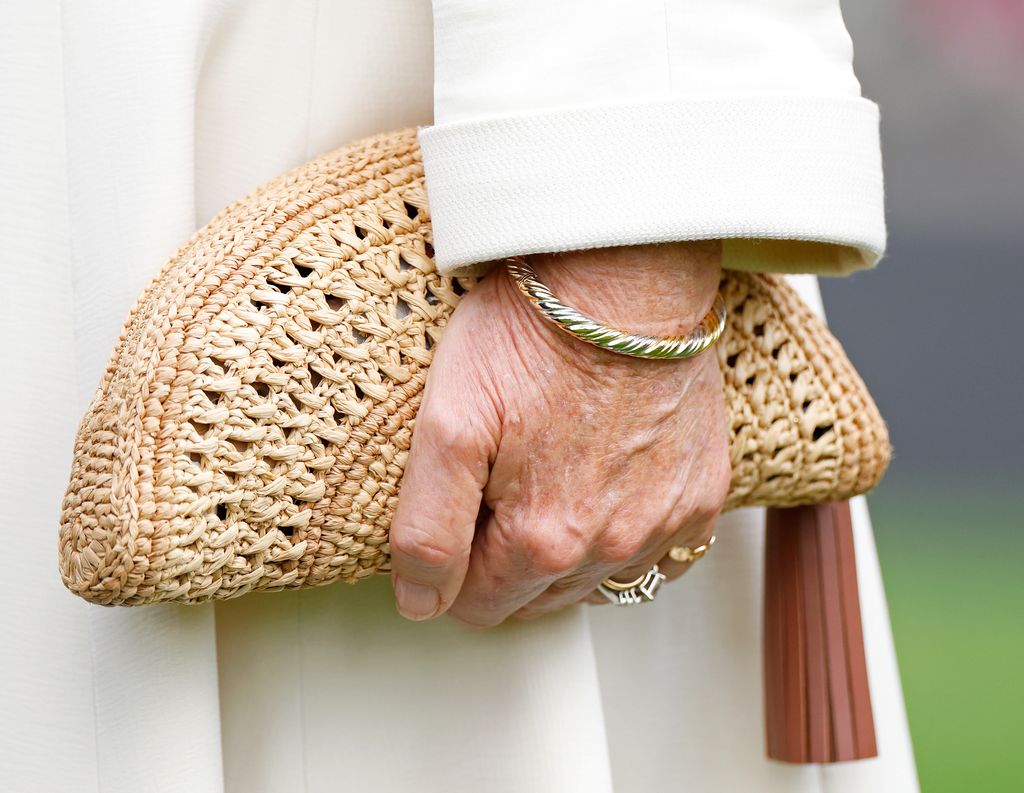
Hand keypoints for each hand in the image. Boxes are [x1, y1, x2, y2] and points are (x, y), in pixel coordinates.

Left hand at [388, 242, 730, 625]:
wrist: (624, 278)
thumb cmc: (532, 337)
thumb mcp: (447, 424)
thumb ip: (426, 529)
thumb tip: (421, 604)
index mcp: (546, 539)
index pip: (480, 605)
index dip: (455, 564)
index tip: (458, 506)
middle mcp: (615, 547)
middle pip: (537, 598)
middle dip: (504, 560)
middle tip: (497, 483)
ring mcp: (667, 523)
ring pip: (596, 582)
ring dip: (565, 553)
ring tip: (550, 476)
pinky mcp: (703, 495)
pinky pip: (659, 557)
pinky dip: (625, 540)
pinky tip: (606, 490)